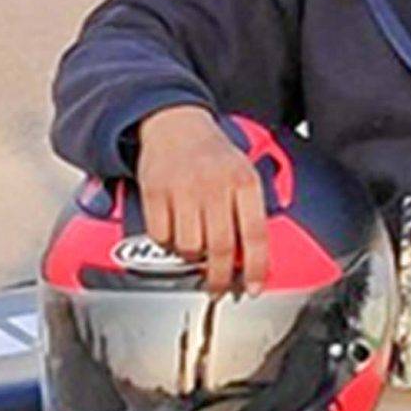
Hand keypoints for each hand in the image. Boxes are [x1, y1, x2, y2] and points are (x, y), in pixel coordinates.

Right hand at [135, 106, 268, 295]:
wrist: (174, 123)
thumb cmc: (213, 154)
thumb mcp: (244, 172)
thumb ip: (250, 211)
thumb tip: (255, 259)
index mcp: (243, 181)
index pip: (255, 234)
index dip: (255, 268)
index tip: (253, 288)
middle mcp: (214, 185)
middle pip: (220, 247)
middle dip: (220, 276)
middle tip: (218, 287)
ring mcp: (183, 188)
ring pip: (189, 247)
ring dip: (192, 258)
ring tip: (195, 248)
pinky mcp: (155, 192)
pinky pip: (161, 236)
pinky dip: (167, 243)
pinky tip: (174, 232)